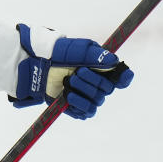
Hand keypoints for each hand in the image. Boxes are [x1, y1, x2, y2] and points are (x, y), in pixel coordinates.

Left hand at [12, 23, 133, 119]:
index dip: (124, 78)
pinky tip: (68, 96)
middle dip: (92, 81)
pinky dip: (78, 104)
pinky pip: (86, 113)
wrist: (38, 65)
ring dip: (83, 91)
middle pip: (107, 89)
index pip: (122, 78)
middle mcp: (97, 84)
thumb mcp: (78, 49)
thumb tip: (114, 62)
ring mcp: (87, 97)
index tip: (120, 76)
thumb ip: (97, 54)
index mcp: (101, 68)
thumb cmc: (59, 53)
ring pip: (97, 102)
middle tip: (77, 73)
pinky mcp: (76, 108)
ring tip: (68, 82)